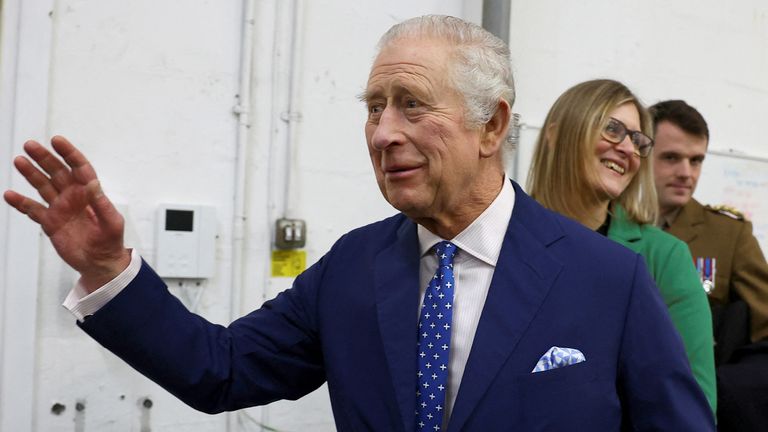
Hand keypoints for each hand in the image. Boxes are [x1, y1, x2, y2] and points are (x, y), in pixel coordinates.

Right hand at [3, 136, 130, 291]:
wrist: (100, 263)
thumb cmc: (111, 241)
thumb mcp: (111, 222)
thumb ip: (101, 203)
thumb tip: (92, 183)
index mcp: (90, 193)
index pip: (79, 168)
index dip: (69, 153)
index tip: (57, 141)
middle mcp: (73, 196)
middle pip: (57, 172)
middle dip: (44, 158)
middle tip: (30, 145)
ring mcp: (60, 208)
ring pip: (43, 186)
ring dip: (31, 174)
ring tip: (19, 161)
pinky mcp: (50, 222)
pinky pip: (32, 209)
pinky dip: (21, 203)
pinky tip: (9, 195)